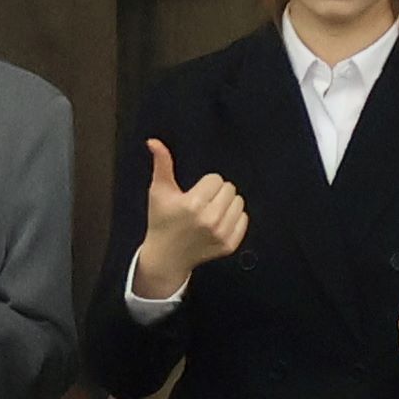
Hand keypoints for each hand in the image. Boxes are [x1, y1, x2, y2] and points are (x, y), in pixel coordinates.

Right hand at [134, 140, 250, 298]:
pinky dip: (234, 219)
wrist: (166, 257)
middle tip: (203, 203)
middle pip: (230, 189)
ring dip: (227, 204)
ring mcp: (221, 234)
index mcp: (192, 204)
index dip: (204, 185)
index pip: (216, 179)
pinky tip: (218, 223)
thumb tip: (153, 141)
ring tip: (210, 212)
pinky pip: (244, 220)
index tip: (193, 195)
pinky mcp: (229, 245)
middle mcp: (209, 219)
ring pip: (239, 202)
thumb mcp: (159, 191)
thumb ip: (161, 164)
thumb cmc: (161, 221)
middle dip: (217, 193)